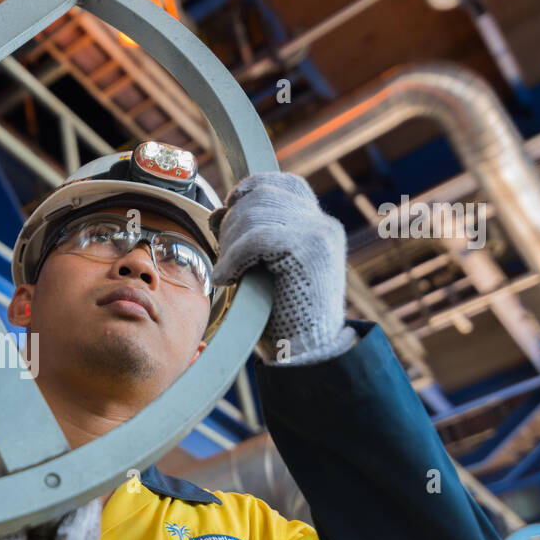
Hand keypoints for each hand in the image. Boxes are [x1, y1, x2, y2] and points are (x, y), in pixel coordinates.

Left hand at [209, 172, 357, 365]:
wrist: (308, 354)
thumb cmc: (282, 316)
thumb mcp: (265, 267)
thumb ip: (249, 237)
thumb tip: (216, 212)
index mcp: (318, 225)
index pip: (282, 184)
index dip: (250, 190)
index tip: (227, 210)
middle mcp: (322, 225)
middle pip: (261, 196)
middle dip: (231, 224)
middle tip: (226, 259)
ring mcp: (318, 236)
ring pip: (255, 214)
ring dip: (231, 244)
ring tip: (230, 273)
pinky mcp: (307, 251)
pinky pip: (256, 238)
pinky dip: (234, 258)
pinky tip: (228, 277)